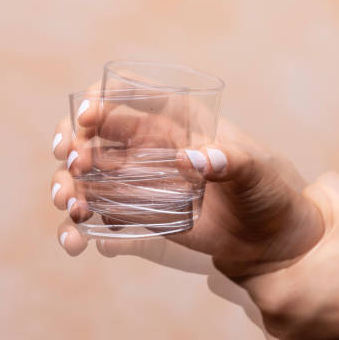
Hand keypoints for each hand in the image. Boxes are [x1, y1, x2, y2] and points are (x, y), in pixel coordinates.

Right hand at [50, 86, 323, 267]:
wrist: (269, 240)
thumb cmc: (268, 194)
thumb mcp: (257, 174)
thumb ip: (231, 162)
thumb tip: (194, 158)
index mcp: (179, 123)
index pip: (132, 97)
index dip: (102, 100)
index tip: (87, 117)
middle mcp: (152, 147)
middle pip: (97, 135)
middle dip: (74, 144)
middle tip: (72, 162)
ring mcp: (141, 181)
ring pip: (90, 175)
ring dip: (70, 186)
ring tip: (70, 205)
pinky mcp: (140, 214)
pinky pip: (100, 214)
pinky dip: (80, 227)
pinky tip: (77, 242)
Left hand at [240, 172, 338, 339]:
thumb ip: (320, 189)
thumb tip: (302, 188)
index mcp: (275, 292)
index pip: (238, 264)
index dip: (253, 247)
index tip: (268, 238)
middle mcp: (278, 324)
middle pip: (261, 285)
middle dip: (278, 268)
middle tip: (305, 254)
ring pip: (279, 307)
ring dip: (293, 292)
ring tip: (321, 275)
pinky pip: (296, 327)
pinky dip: (307, 313)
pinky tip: (330, 297)